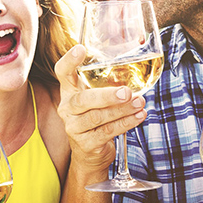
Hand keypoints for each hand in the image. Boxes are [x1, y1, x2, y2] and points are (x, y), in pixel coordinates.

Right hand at [54, 45, 145, 176]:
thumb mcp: (97, 100)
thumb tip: (138, 65)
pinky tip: (138, 116)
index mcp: (69, 92)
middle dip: (107, 96)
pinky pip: (107, 132)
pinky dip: (125, 123)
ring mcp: (74, 128)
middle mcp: (67, 108)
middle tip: (126, 92)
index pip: (62, 73)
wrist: (90, 154)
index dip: (69, 61)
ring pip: (98, 117)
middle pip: (83, 100)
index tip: (80, 49)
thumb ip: (108, 84)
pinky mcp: (85, 144)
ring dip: (122, 110)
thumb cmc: (97, 119)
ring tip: (139, 103)